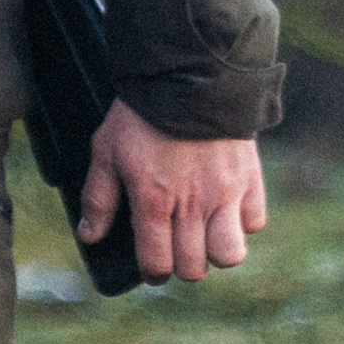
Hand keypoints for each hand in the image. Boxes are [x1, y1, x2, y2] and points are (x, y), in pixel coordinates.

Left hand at [77, 98, 267, 283]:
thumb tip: (89, 236)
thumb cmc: (143, 114)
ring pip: (229, 254)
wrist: (192, 70)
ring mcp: (225, 192)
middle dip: (183, 266)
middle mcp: (192, 203)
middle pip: (194, 268)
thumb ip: (99, 198)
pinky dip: (242, 224)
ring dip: (216, 253)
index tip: (152, 267)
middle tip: (178, 249)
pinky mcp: (250, 176)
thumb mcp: (107, 151)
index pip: (158, 263)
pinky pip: (254, 221)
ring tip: (206, 237)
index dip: (153, 273)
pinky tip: (227, 211)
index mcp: (153, 201)